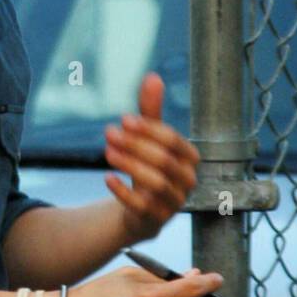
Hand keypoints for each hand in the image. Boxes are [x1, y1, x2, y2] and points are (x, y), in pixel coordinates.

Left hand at [105, 72, 199, 243]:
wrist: (140, 212)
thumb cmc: (148, 167)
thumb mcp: (148, 140)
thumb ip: (151, 111)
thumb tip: (152, 76)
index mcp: (190, 158)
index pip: (173, 141)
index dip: (149, 129)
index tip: (124, 120)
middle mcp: (187, 181)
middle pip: (164, 160)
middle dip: (135, 145)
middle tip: (109, 133)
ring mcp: (174, 202)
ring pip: (155, 183)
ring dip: (130, 165)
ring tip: (107, 152)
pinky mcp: (156, 220)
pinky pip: (142, 207)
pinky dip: (123, 192)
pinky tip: (107, 177)